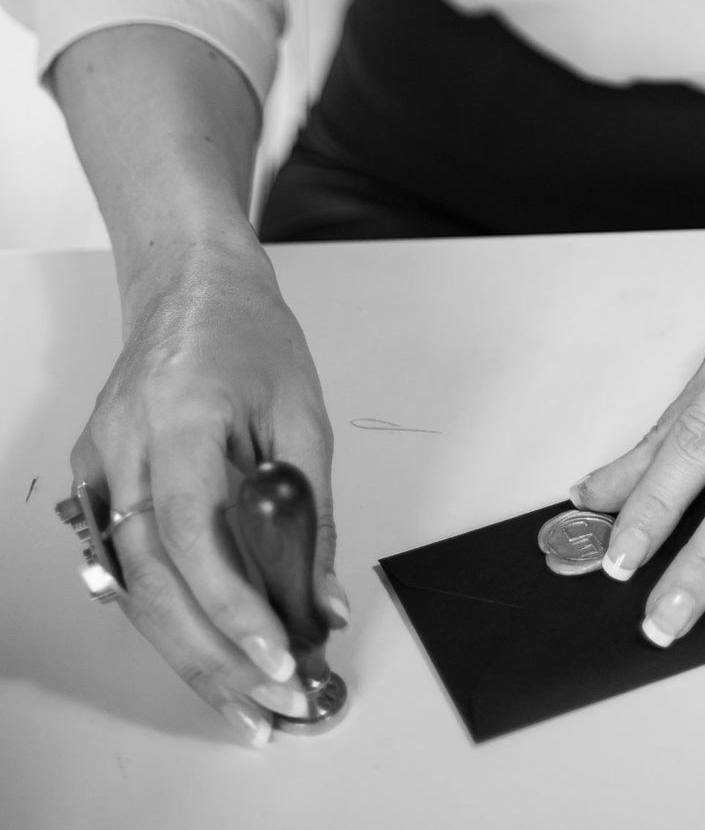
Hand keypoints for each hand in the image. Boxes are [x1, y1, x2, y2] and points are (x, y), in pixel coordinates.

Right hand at [70, 238, 344, 744]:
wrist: (190, 286)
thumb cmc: (248, 334)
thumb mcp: (304, 412)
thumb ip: (313, 511)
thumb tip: (325, 599)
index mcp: (181, 416)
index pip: (194, 534)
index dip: (233, 606)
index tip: (279, 652)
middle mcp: (127, 447)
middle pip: (156, 581)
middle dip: (217, 655)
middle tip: (275, 700)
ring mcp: (102, 467)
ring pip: (135, 589)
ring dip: (192, 654)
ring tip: (249, 701)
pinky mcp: (96, 483)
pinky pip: (125, 569)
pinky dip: (167, 619)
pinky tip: (206, 654)